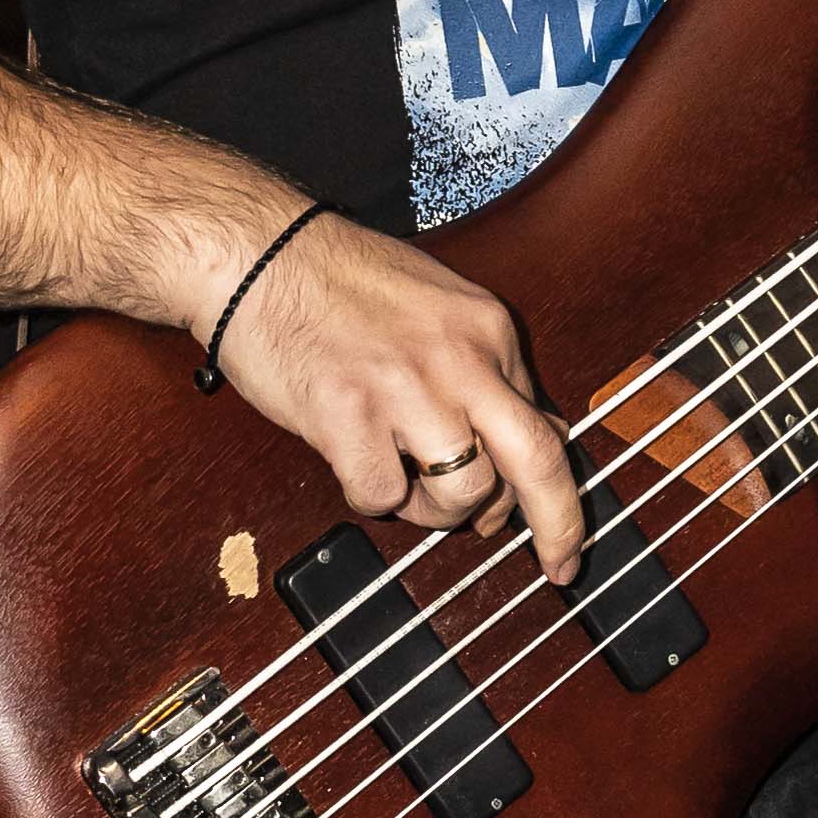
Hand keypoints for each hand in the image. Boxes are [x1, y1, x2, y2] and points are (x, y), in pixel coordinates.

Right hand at [196, 211, 584, 576]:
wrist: (256, 252)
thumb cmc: (337, 279)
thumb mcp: (441, 307)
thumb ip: (490, 370)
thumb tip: (541, 430)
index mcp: (487, 330)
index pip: (544, 426)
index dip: (552, 490)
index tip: (560, 530)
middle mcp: (459, 357)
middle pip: (536, 462)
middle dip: (558, 527)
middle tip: (561, 566)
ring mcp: (405, 387)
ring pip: (462, 492)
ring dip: (436, 512)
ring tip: (404, 483)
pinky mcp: (347, 413)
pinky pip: (382, 496)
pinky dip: (371, 495)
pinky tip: (352, 460)